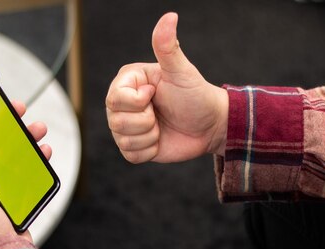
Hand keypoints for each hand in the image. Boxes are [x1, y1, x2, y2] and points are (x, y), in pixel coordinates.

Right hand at [106, 12, 228, 163]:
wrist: (209, 125)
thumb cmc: (196, 95)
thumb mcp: (182, 71)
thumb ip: (168, 47)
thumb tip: (169, 16)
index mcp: (128, 82)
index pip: (115, 99)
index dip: (138, 102)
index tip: (156, 94)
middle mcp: (122, 104)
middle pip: (116, 121)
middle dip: (146, 122)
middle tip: (160, 112)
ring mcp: (127, 127)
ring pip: (123, 140)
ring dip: (150, 136)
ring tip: (162, 126)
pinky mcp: (134, 147)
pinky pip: (130, 155)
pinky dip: (149, 151)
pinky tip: (160, 139)